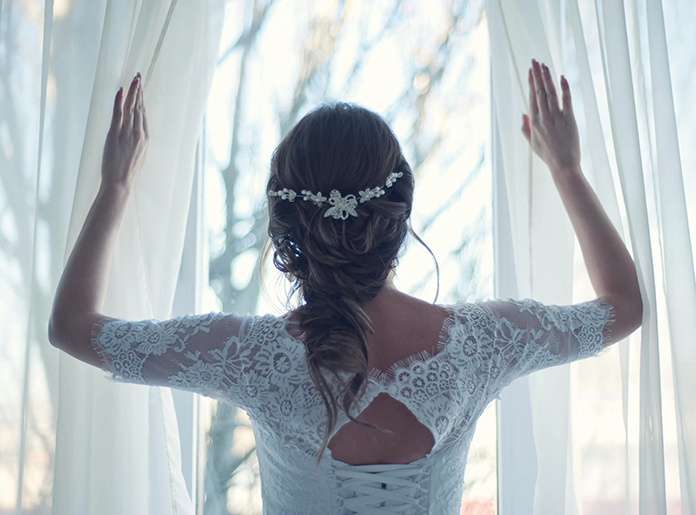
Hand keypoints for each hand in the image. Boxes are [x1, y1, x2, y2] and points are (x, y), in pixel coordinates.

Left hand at [101, 73, 148, 189]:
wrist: (120, 182)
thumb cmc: (127, 171)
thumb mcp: (138, 155)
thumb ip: (138, 141)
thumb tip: (136, 132)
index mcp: (145, 138)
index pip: (143, 113)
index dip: (142, 99)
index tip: (141, 88)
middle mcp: (139, 133)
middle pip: (139, 107)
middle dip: (140, 90)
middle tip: (139, 76)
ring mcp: (128, 133)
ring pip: (131, 107)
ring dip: (133, 91)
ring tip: (134, 78)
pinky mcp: (115, 134)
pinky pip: (118, 113)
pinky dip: (119, 101)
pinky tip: (121, 90)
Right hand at [522, 60, 579, 173]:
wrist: (563, 165)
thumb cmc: (547, 155)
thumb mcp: (532, 143)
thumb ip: (525, 128)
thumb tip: (523, 113)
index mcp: (534, 122)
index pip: (531, 97)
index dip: (531, 83)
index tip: (530, 71)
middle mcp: (544, 118)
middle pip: (539, 91)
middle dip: (537, 75)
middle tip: (535, 61)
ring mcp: (556, 117)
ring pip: (550, 93)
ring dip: (548, 77)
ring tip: (545, 65)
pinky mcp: (569, 119)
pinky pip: (567, 100)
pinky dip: (564, 88)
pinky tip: (562, 77)